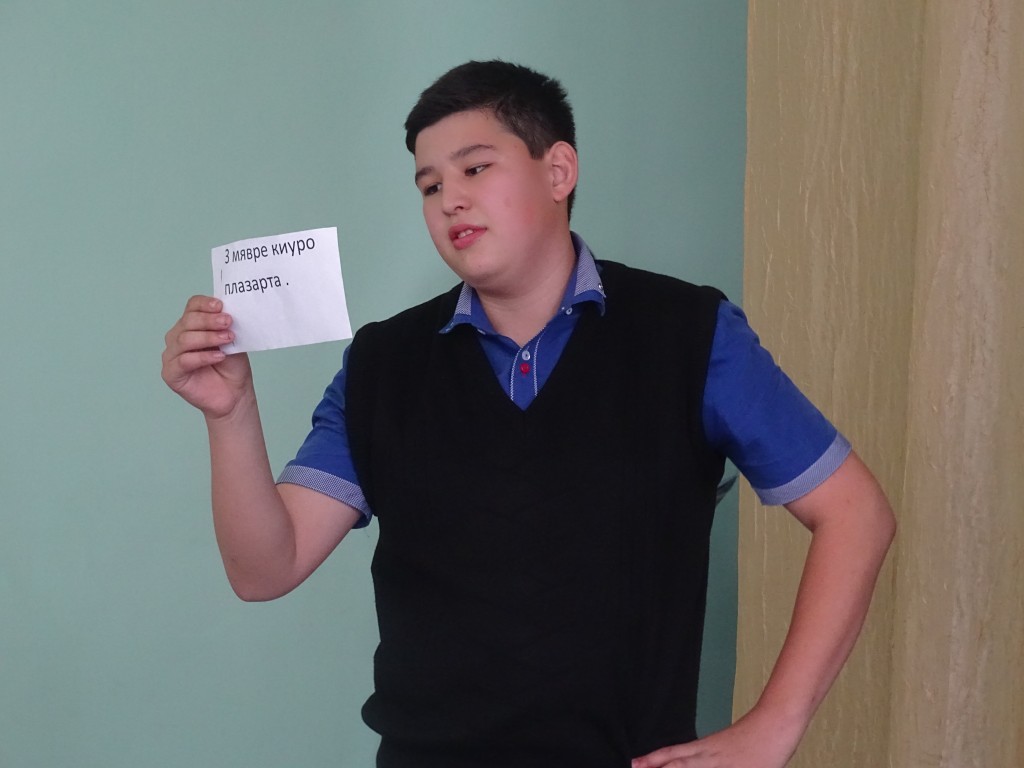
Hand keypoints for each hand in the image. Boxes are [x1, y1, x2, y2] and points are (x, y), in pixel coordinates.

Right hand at [161, 295, 252, 418]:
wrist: (235, 394)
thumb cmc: (231, 367)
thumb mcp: (232, 341)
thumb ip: (225, 327)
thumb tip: (226, 311)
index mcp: (191, 326)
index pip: (192, 307)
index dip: (204, 304)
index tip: (220, 305)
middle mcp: (177, 338)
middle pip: (187, 321)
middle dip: (209, 320)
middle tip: (228, 322)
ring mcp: (172, 356)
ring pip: (184, 339)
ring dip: (208, 337)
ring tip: (227, 339)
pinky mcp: (171, 374)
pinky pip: (183, 361)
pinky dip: (203, 357)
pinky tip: (219, 356)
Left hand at [631, 709, 801, 767]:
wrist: (775, 722)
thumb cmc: (753, 736)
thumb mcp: (725, 746)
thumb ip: (709, 756)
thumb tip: (694, 760)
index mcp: (706, 747)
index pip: (673, 753)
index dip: (653, 759)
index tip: (635, 763)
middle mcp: (710, 755)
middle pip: (677, 762)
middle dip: (656, 767)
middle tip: (635, 767)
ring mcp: (723, 764)